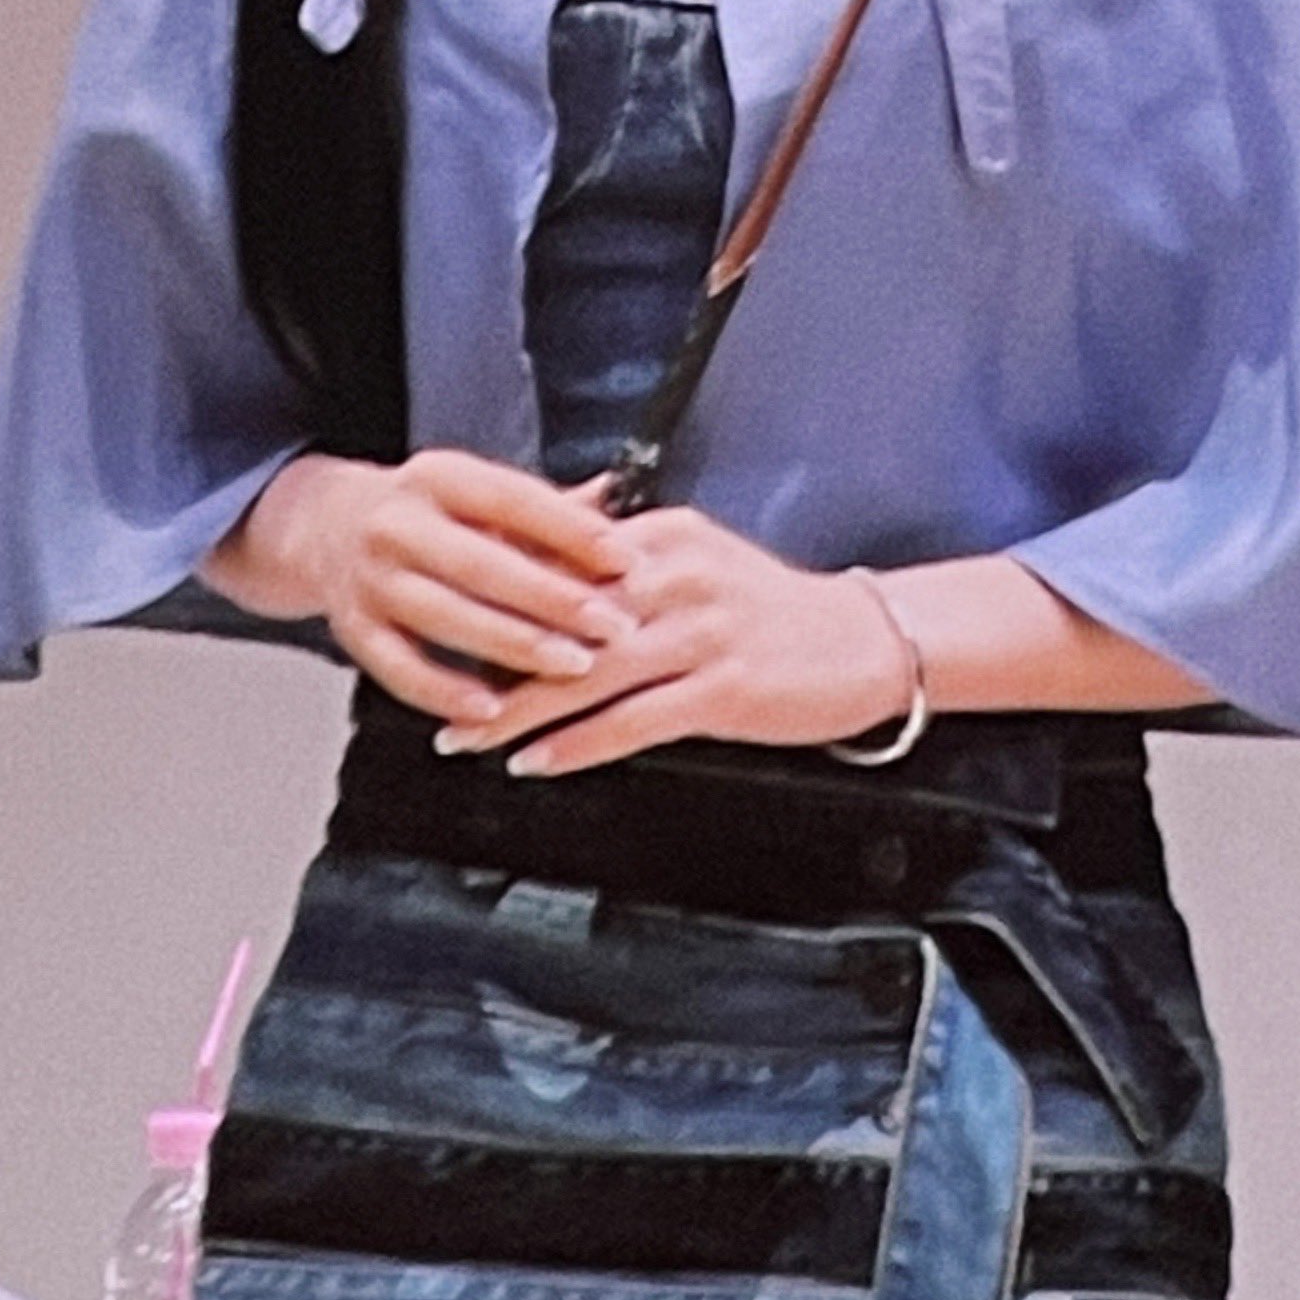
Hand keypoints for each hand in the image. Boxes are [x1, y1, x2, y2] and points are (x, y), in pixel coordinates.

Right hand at [212, 448, 636, 726]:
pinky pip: (401, 668)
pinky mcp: (353, 630)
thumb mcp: (478, 494)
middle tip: (614, 626)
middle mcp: (397, 523)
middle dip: (554, 598)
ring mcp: (370, 579)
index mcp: (438, 477)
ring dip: (514, 645)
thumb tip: (623, 497)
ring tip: (575, 666)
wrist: (325, 528)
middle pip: (482, 564)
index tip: (625, 559)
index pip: (511, 499)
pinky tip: (493, 709)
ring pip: (446, 616)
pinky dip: (447, 691)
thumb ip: (548, 508)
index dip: (570, 530)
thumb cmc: (428, 515)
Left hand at [427, 503, 914, 780]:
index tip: (445, 628)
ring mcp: (703, 633)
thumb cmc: (771, 608)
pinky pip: (634, 720)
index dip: (496, 600)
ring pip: (588, 673)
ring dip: (519, 711)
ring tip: (468, 738)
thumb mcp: (698, 557)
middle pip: (562, 619)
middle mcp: (679, 576)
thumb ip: (625, 556)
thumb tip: (545, 551)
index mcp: (664, 538)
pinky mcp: (725, 686)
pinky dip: (578, 744)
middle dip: (491, 660)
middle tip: (435, 695)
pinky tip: (538, 762)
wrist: (864, 640)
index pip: (561, 563)